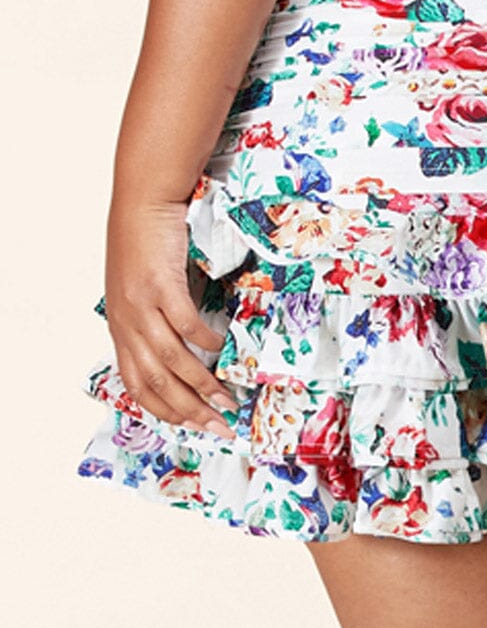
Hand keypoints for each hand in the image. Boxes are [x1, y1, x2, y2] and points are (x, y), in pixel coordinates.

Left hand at [104, 195, 237, 438]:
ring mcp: (141, 305)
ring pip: (171, 361)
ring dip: (200, 384)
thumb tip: (182, 347)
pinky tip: (220, 349)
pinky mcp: (160, 285)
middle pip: (156, 382)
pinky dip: (203, 341)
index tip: (194, 426)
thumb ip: (152, 318)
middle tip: (218, 424)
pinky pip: (184, 323)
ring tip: (225, 398)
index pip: (138, 386)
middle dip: (189, 410)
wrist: (142, 201)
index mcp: (121, 327)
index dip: (166, 411)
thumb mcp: (139, 288)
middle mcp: (127, 323)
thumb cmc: (144, 241)